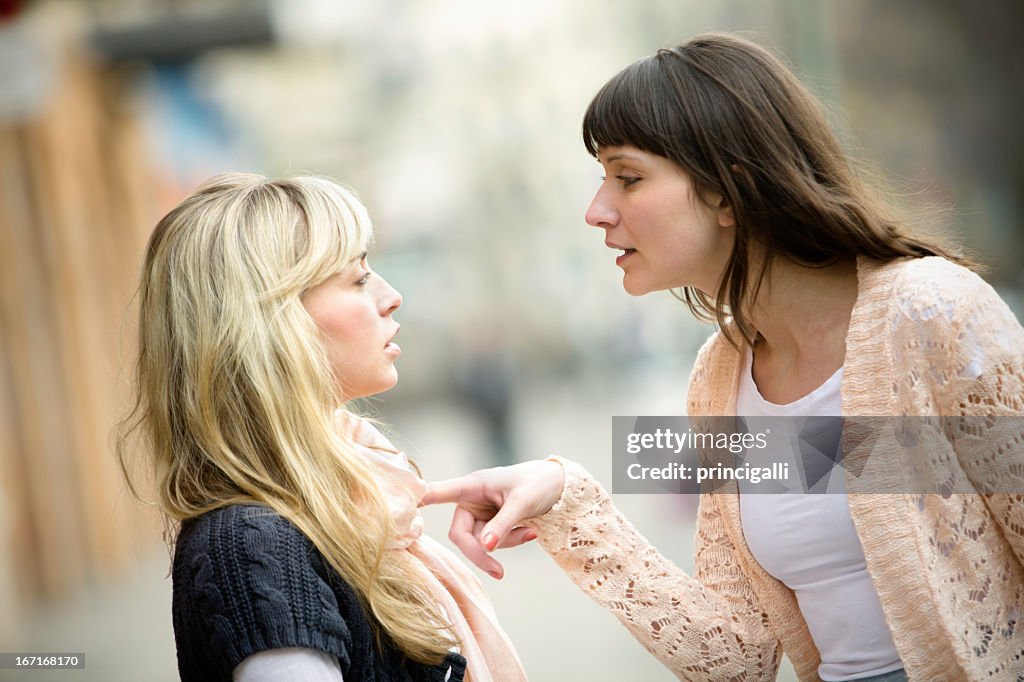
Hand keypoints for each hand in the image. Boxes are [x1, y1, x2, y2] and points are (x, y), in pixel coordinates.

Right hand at [420, 460, 564, 578]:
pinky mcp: (489, 524)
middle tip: (499, 572)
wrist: (557, 485)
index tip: (402, 505)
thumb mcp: (523, 503)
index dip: (419, 500)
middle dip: (480, 553)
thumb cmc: (538, 484)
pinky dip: (510, 542)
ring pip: (478, 543)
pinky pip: (492, 543)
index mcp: (473, 485)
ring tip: (531, 533)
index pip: (440, 493)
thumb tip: (485, 547)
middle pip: (460, 535)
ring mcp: (479, 513)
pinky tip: (530, 532)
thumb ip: (503, 525)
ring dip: (504, 545)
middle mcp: (471, 500)